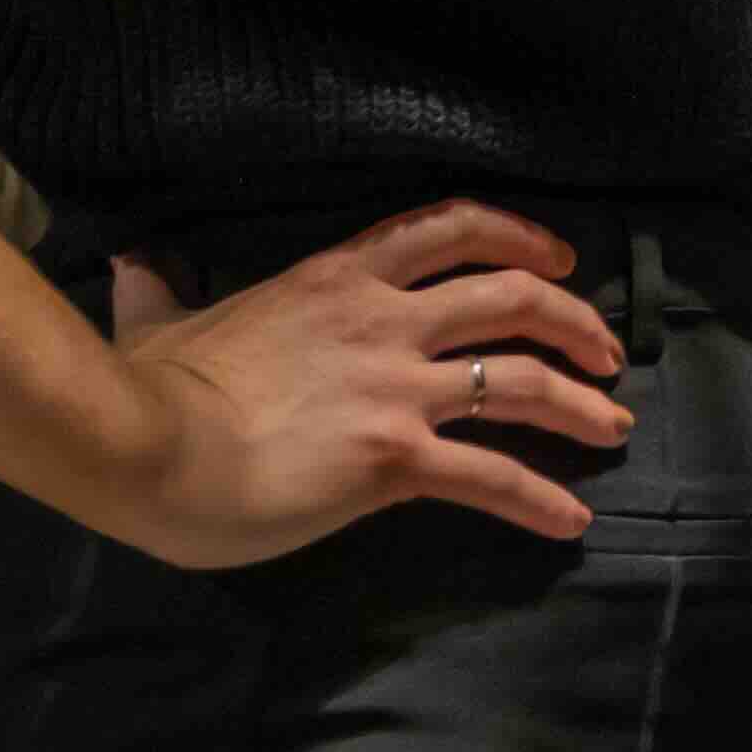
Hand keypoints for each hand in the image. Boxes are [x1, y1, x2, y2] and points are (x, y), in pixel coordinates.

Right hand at [84, 198, 631, 565]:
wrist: (140, 441)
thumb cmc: (149, 385)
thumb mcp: (160, 318)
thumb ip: (162, 291)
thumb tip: (135, 263)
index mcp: (338, 277)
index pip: (450, 229)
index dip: (519, 238)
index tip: (560, 260)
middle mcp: (384, 320)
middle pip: (514, 297)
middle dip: (577, 321)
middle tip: (608, 353)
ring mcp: (396, 388)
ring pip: (523, 381)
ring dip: (583, 407)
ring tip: (615, 430)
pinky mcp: (395, 459)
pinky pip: (492, 478)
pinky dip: (541, 500)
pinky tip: (570, 522)